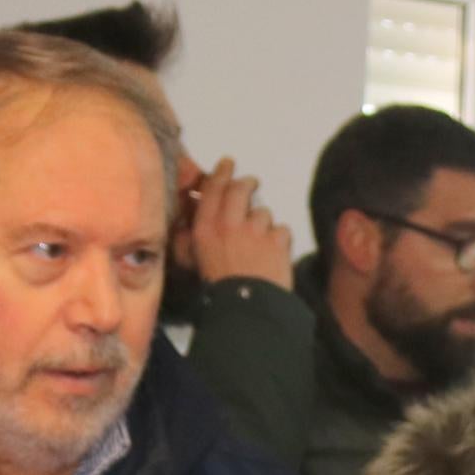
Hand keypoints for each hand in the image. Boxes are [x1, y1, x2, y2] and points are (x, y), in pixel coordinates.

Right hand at [178, 159, 293, 287]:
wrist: (245, 310)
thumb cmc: (217, 291)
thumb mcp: (195, 263)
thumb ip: (193, 238)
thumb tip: (193, 218)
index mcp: (205, 229)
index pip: (213, 189)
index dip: (221, 173)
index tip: (227, 163)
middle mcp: (229, 224)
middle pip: (240, 189)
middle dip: (246, 183)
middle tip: (251, 183)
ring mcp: (255, 231)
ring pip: (263, 212)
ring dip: (263, 222)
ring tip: (259, 243)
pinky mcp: (277, 241)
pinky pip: (282, 230)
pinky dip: (280, 240)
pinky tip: (273, 254)